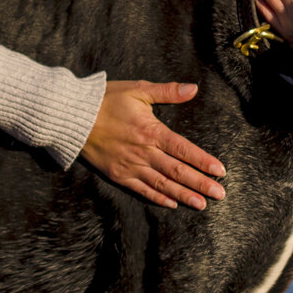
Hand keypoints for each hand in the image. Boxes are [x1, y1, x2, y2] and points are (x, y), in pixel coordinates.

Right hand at [82, 80, 226, 209]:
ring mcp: (130, 166)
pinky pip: (141, 189)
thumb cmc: (106, 100)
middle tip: (219, 195)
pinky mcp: (118, 174)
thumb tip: (193, 88)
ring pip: (162, 184)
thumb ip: (167, 91)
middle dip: (200, 184)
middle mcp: (143, 152)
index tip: (220, 171)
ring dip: (183, 195)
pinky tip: (172, 203)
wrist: (72, 117)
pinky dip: (158, 197)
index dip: (203, 161)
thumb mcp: (138, 90)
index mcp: (151, 131)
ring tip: (201, 204)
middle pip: (177, 171)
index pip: (183, 150)